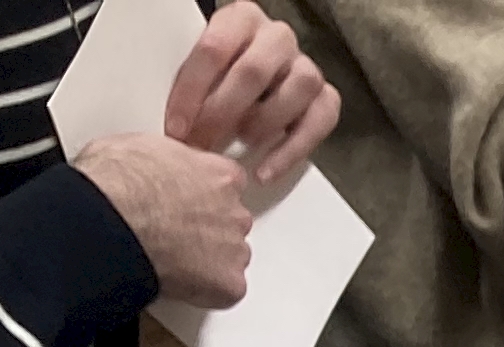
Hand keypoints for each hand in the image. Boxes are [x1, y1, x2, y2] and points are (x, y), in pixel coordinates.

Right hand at [73, 135, 253, 309]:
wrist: (111, 220)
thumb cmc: (119, 183)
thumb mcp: (140, 147)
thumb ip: (167, 161)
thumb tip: (155, 168)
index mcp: (220, 176)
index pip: (227, 184)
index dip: (203, 194)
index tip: (186, 200)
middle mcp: (235, 213)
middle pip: (230, 224)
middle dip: (206, 229)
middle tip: (173, 233)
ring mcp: (235, 250)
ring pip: (229, 258)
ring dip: (206, 260)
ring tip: (170, 258)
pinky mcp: (228, 284)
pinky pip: (224, 291)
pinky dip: (204, 290)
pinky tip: (176, 280)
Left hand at [167, 0, 337, 187]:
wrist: (251, 78)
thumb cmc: (220, 75)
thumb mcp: (201, 67)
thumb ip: (192, 80)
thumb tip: (177, 122)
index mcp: (241, 18)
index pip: (214, 49)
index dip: (192, 91)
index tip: (176, 127)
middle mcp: (278, 37)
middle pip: (254, 71)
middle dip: (222, 113)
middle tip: (202, 144)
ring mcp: (307, 66)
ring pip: (297, 90)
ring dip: (263, 123)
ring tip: (240, 144)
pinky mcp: (327, 97)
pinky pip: (319, 123)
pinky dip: (291, 152)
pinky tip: (265, 171)